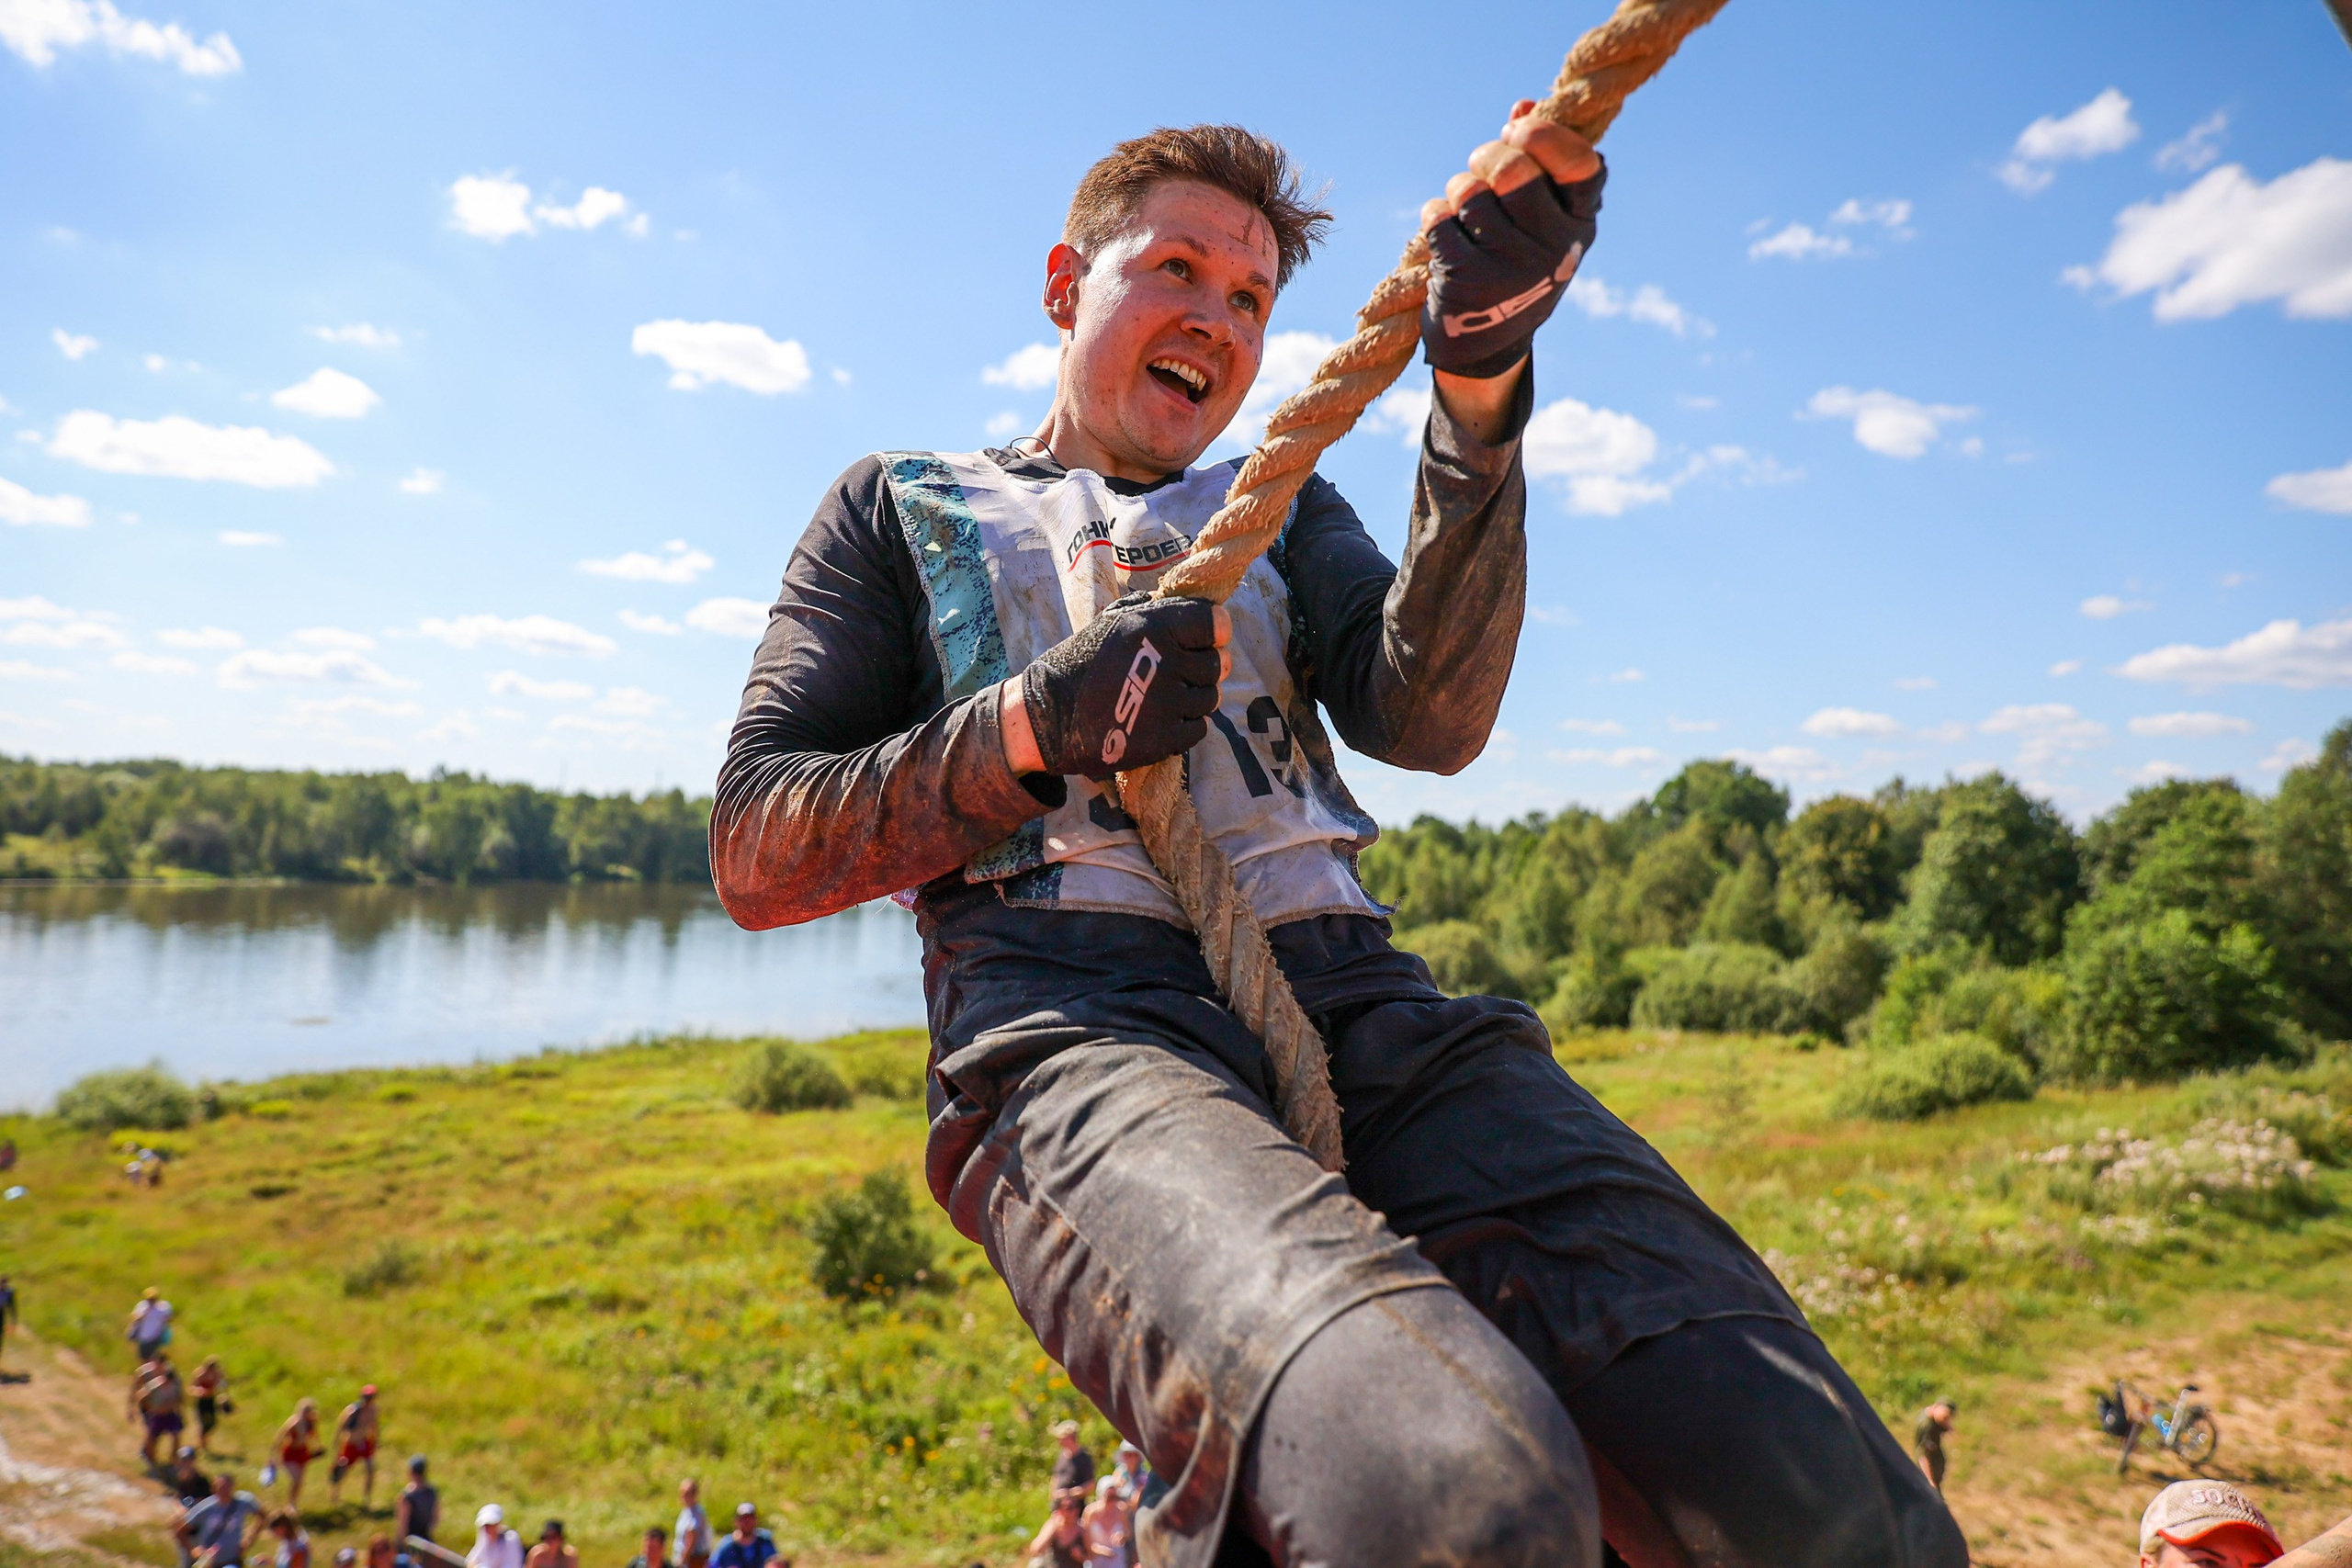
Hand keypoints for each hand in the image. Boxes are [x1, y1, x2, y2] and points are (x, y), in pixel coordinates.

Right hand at [1010, 593, 1229, 778]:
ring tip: (1166, 697)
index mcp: (1152, 626)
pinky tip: (1161, 719)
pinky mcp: (1163, 739)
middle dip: (1205, 667)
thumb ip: (1154, 613)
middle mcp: (1164, 662)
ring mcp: (1166, 704)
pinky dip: (1186, 725)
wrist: (1048, 716)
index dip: (1216, 630)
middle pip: (1217, 664)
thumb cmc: (1080, 663)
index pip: (1214, 623)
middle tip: (1182, 672)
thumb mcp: (1110, 622)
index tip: (1209, 637)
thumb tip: (1194, 609)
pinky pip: (1199, 729)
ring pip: (1211, 698)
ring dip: (1195, 697)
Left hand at [1420, 100, 1604, 379]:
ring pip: (1470, 191)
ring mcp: (1511, 267)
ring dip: (1458, 189)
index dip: (1545, 135)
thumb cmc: (1514, 260)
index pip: (1581, 164)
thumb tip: (1523, 104)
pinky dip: (1434, 216)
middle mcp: (1554, 248)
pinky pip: (1439, 218)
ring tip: (1463, 205)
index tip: (1518, 127)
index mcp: (1581, 224)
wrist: (1486, 342)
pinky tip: (1444, 231)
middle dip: (1487, 156)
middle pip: (1513, 169)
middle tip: (1480, 166)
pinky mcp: (1468, 280)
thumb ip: (1538, 159)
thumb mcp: (1541, 218)